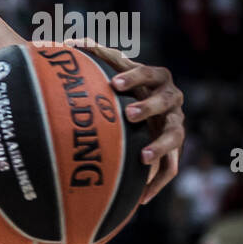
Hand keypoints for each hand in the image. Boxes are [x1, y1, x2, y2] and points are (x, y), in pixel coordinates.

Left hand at [61, 38, 184, 204]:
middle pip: (167, 102)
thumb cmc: (121, 85)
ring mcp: (176, 125)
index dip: (135, 77)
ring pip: (175, 137)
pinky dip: (157, 183)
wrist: (141, 106)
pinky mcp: (172, 149)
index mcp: (158, 78)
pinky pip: (170, 169)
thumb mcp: (110, 67)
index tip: (114, 83)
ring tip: (142, 159)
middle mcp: (172, 100)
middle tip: (130, 115)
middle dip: (149, 108)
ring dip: (160, 147)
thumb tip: (66, 44)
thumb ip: (94, 54)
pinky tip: (139, 198)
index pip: (151, 74)